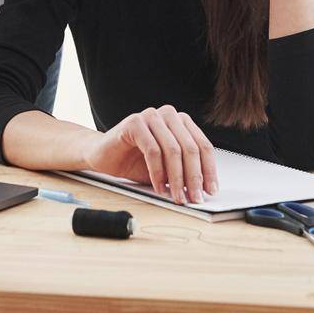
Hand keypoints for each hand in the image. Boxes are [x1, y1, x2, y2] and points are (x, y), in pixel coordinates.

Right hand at [82, 105, 218, 203]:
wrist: (102, 156)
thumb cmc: (135, 162)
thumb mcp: (166, 170)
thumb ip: (183, 173)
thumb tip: (202, 190)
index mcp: (181, 122)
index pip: (202, 145)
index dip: (209, 170)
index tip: (211, 190)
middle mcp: (169, 115)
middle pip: (190, 148)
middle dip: (194, 177)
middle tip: (194, 198)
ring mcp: (151, 116)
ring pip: (173, 150)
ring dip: (176, 178)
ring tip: (176, 197)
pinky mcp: (135, 122)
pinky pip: (152, 150)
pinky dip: (157, 172)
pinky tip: (158, 187)